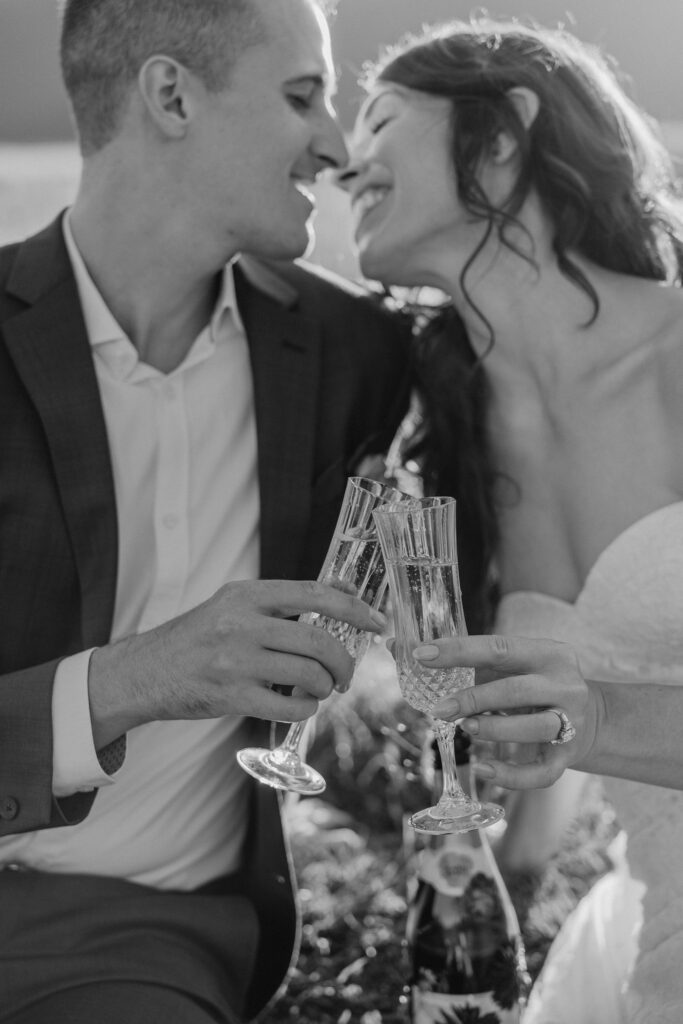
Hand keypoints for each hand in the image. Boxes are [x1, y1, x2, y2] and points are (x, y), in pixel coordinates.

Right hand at [90, 579, 386, 745]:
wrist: (145, 671)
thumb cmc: (198, 637)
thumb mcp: (235, 604)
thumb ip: (284, 600)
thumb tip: (341, 588)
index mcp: (247, 594)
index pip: (315, 594)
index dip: (354, 609)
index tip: (378, 622)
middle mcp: (242, 623)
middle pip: (319, 641)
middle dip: (344, 662)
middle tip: (346, 675)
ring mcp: (236, 661)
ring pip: (309, 675)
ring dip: (325, 687)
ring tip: (319, 689)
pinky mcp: (232, 696)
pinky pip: (290, 706)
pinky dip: (306, 709)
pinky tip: (299, 704)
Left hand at [391, 634, 601, 788]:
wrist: (592, 718)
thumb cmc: (531, 686)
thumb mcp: (507, 667)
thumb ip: (460, 660)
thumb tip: (394, 647)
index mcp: (547, 652)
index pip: (499, 647)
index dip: (458, 651)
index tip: (420, 655)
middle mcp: (565, 684)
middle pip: (517, 690)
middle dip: (474, 698)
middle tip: (438, 708)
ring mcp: (572, 722)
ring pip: (535, 727)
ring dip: (495, 730)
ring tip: (465, 730)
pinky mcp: (569, 757)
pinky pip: (541, 772)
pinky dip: (512, 776)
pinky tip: (482, 771)